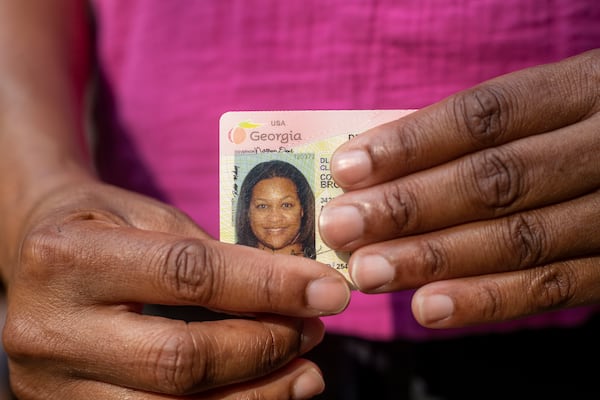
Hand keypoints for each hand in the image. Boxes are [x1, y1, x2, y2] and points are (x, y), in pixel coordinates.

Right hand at [2, 181, 349, 398]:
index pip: (188, 276)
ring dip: (256, 395)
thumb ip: (206, 251)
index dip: (268, 285)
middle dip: (265, 346)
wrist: (37, 258)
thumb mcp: (143, 214)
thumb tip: (285, 291)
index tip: (327, 290)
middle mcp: (51, 331)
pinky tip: (266, 396)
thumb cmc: (99, 225)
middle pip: (181, 359)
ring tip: (306, 372)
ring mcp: (53, 386)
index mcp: (69, 259)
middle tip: (314, 329)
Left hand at [319, 49, 599, 328]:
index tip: (347, 167)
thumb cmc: (578, 127)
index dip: (411, 143)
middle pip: (494, 180)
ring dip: (432, 259)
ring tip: (368, 271)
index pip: (484, 116)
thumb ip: (482, 132)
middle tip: (340, 227)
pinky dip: (486, 300)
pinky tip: (427, 307)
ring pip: (518, 239)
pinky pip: (553, 288)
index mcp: (583, 91)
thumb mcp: (550, 104)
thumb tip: (383, 161)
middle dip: (407, 206)